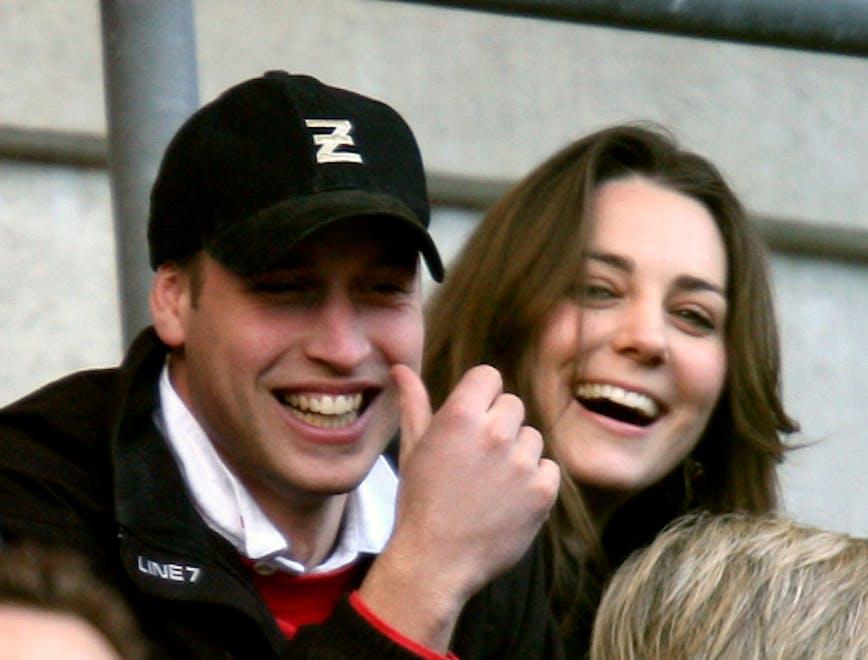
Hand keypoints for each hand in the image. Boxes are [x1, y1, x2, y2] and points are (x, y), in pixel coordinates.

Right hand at [358, 364, 558, 650]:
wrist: (435, 562)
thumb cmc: (420, 501)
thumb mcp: (413, 448)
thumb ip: (414, 403)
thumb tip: (401, 367)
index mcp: (461, 415)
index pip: (489, 376)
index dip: (480, 396)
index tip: (471, 421)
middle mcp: (495, 432)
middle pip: (512, 405)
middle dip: (498, 425)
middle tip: (477, 459)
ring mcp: (522, 462)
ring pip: (532, 437)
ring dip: (518, 454)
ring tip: (491, 483)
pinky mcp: (543, 490)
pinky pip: (548, 468)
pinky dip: (534, 482)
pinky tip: (509, 500)